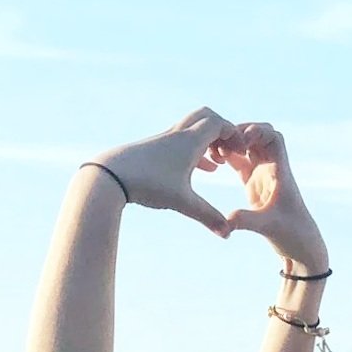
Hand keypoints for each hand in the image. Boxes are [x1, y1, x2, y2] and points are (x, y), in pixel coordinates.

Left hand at [88, 108, 238, 235]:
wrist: (109, 175)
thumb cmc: (147, 184)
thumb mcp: (182, 202)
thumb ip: (208, 217)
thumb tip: (228, 234)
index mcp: (189, 141)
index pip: (219, 124)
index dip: (235, 135)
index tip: (242, 153)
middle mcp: (177, 135)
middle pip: (206, 117)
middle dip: (223, 131)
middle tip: (231, 151)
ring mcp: (165, 140)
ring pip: (193, 129)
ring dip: (209, 141)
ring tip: (219, 163)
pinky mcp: (155, 148)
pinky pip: (182, 141)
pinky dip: (196, 150)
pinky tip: (201, 169)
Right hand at [218, 122, 329, 273]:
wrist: (300, 247)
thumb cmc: (292, 235)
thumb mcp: (268, 227)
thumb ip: (247, 221)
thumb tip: (227, 220)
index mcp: (280, 172)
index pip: (274, 138)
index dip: (257, 132)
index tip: (240, 139)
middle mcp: (273, 169)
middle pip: (259, 136)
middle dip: (240, 132)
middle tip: (221, 140)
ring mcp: (263, 176)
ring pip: (248, 147)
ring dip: (232, 143)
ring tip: (214, 149)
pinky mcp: (254, 185)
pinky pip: (241, 162)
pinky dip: (228, 156)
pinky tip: (213, 159)